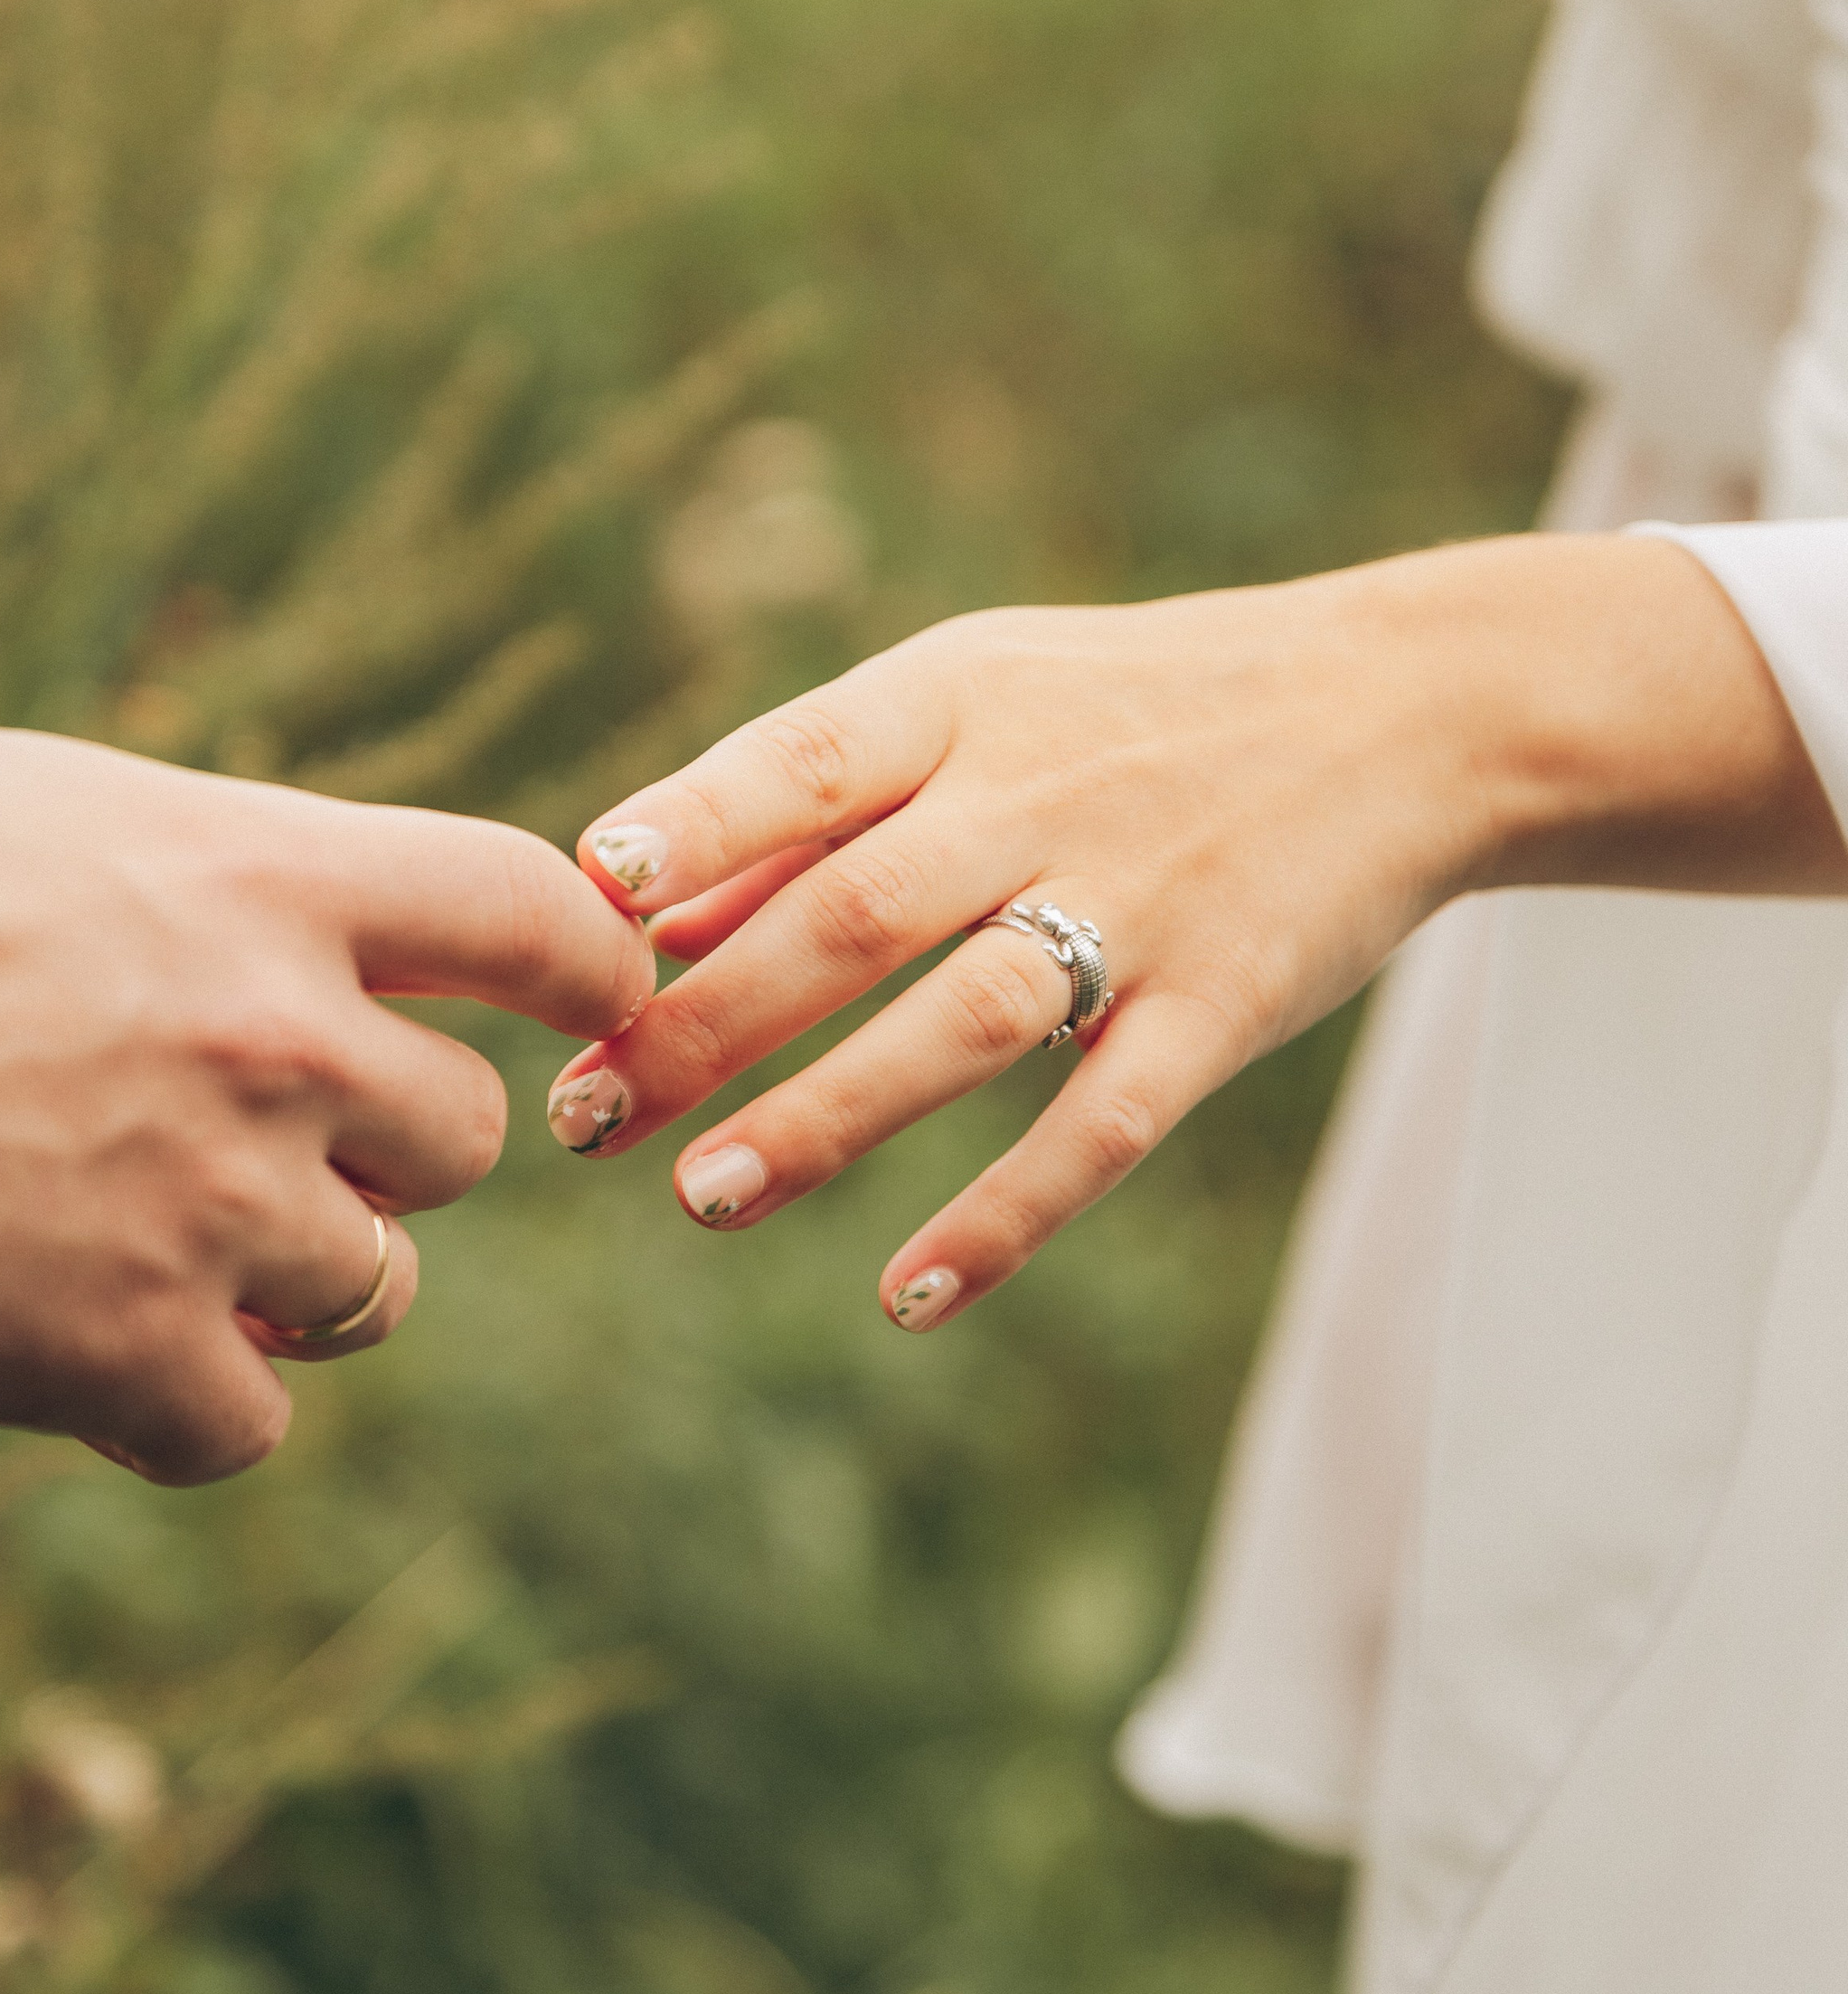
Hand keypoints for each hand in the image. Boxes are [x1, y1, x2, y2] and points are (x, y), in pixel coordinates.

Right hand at [0, 716, 651, 1480]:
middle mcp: (282, 1039)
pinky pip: (252, 1423)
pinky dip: (195, 1405)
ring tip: (168, 1258)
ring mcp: (220, 1205)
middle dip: (388, 1150)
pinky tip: (103, 1366)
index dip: (588, 966)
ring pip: (380, 1288)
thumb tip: (169, 871)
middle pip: (464, 1134)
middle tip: (271, 1149)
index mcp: (259, 875)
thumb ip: (138, 846)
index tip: (600, 1000)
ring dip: (303, 1283)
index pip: (528, 912)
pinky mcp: (131, 1355)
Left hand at [544, 537, 1841, 1327]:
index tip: (583, 900)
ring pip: (964, 1022)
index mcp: (961, 700)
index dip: (691, 828)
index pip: (801, 761)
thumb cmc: (1137, 710)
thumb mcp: (979, 701)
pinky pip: (1105, 1124)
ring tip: (706, 1197)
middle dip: (709, 1019)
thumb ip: (815, 803)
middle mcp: (1042, 793)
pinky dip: (1007, 1212)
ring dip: (826, 1117)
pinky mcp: (1226, 1004)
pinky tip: (909, 1292)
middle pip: (853, 913)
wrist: (1409, 709)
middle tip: (588, 1111)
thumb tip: (639, 910)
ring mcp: (1141, 902)